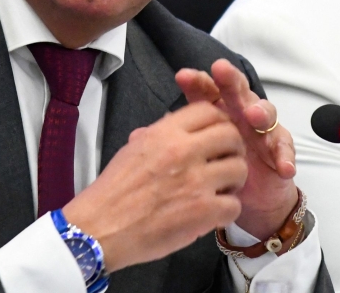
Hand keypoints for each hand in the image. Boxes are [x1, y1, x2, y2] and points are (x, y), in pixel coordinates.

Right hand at [61, 102, 246, 272]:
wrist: (99, 229)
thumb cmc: (113, 192)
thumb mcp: (133, 149)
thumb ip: (159, 134)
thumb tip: (174, 122)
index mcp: (164, 133)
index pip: (209, 111)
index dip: (220, 122)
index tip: (218, 135)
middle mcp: (183, 151)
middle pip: (231, 135)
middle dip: (233, 148)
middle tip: (225, 162)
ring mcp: (195, 181)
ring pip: (239, 169)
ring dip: (234, 180)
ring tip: (221, 189)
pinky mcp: (202, 211)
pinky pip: (234, 204)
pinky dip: (226, 211)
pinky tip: (213, 213)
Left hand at [176, 59, 298, 240]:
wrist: (249, 198)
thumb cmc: (218, 168)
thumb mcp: (192, 156)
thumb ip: (169, 141)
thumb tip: (138, 136)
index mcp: (217, 111)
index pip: (206, 90)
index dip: (196, 81)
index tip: (183, 76)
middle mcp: (240, 114)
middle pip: (237, 90)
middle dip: (230, 80)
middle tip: (222, 72)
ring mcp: (262, 130)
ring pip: (265, 113)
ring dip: (260, 111)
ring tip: (253, 116)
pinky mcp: (279, 149)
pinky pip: (284, 147)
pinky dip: (284, 154)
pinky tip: (281, 163)